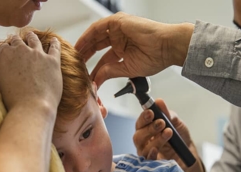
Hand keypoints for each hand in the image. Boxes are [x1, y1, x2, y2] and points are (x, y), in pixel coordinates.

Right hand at [0, 33, 61, 112]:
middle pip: (18, 41)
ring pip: (34, 40)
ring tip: (32, 36)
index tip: (8, 51)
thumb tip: (0, 60)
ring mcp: (38, 54)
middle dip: (17, 41)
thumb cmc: (13, 100)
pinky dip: (54, 43)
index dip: (6, 49)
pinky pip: (54, 48)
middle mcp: (21, 50)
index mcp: (6, 55)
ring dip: (32, 37)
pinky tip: (54, 41)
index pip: (4, 47)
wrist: (31, 107)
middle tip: (18, 41)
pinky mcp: (52, 61)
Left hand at [75, 12, 193, 87]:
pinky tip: (80, 45)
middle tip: (74, 64)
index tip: (84, 74)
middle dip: (85, 55)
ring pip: (95, 36)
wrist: (167, 47)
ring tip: (73, 55)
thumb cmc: (155, 57)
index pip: (104, 57)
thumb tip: (96, 80)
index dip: (93, 65)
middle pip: (97, 45)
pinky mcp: (118, 22)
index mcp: (124, 48)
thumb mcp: (127, 68)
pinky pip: (98, 28)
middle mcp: (119, 37)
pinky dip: (88, 35)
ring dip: (84, 45)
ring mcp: (118, 29)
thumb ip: (110, 72)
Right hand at [133, 99, 204, 171]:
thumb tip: (159, 101)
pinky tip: (157, 149)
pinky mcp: (152, 166)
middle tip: (161, 123)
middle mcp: (144, 143)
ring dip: (155, 139)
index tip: (151, 112)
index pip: (140, 123)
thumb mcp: (177, 124)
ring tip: (168, 133)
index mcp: (147, 130)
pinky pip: (147, 161)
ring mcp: (147, 155)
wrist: (190, 157)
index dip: (143, 117)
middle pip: (138, 136)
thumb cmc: (180, 139)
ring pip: (143, 148)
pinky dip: (151, 154)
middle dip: (149, 128)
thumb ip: (168, 114)